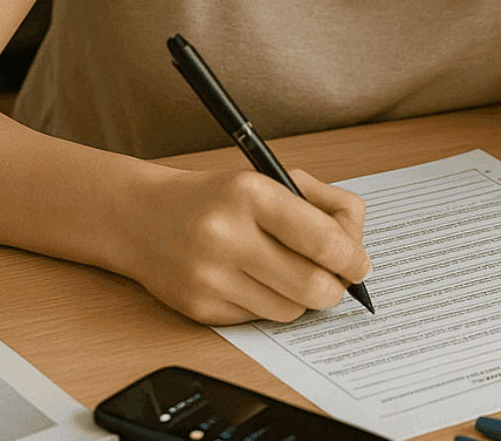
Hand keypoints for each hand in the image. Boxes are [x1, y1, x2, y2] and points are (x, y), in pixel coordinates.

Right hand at [116, 167, 371, 324]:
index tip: (359, 264)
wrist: (141, 217)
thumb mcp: (268, 180)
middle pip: (313, 286)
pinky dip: (268, 305)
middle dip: (335, 287)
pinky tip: (251, 281)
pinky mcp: (200, 308)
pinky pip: (259, 319)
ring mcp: (210, 276)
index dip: (353, 259)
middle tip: (333, 278)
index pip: (324, 240)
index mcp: (250, 193)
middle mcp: (227, 234)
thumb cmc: (217, 199)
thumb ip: (322, 206)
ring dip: (300, 298)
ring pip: (290, 310)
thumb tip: (356, 255)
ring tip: (285, 273)